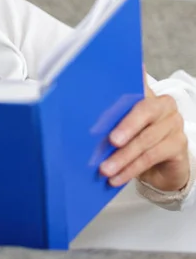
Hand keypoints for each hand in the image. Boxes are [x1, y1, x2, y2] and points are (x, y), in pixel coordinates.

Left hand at [99, 69, 189, 191]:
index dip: (127, 81)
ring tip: (105, 169)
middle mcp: (163, 106)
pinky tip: (117, 177)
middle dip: (125, 128)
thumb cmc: (135, 140)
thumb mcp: (120, 128)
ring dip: (122, 157)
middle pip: (144, 112)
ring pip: (145, 140)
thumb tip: (81, 121)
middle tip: (111, 141)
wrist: (160, 167)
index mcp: (146, 95)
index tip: (109, 82)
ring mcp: (173, 125)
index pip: (135, 84)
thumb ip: (108, 119)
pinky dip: (132, 169)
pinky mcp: (178, 145)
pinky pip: (152, 157)